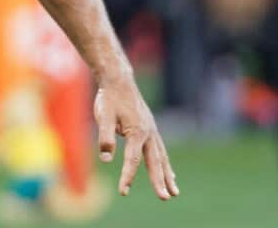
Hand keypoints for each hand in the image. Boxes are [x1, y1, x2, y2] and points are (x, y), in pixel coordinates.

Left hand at [94, 73, 178, 199]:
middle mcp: (148, 133)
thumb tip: (105, 158)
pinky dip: (165, 164)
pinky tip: (170, 175)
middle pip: (154, 162)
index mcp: (137, 131)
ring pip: (161, 158)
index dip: (128, 177)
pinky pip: (160, 151)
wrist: (119, 80)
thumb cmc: (110, 98)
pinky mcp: (150, 130)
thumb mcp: (103, 115)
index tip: (123, 192)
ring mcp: (152, 131)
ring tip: (174, 192)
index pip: (133, 159)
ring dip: (167, 175)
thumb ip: (105, 136)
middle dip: (160, 181)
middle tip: (165, 198)